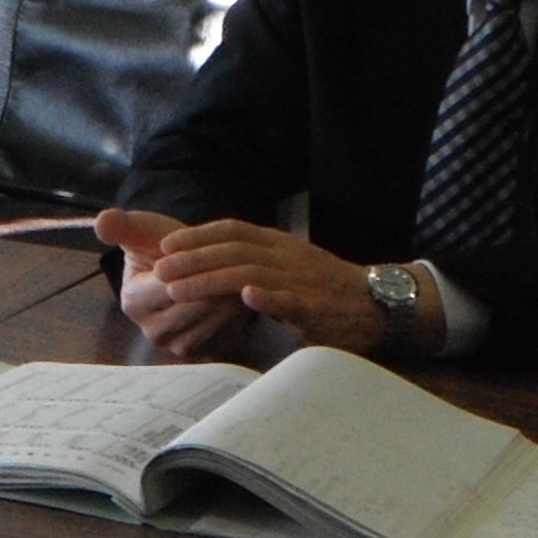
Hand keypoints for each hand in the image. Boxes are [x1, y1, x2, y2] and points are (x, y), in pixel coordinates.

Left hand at [95, 208, 399, 358]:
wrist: (377, 304)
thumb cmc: (325, 289)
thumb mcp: (288, 267)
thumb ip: (255, 262)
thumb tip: (213, 264)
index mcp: (278, 244)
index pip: (232, 230)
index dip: (196, 236)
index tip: (165, 246)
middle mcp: (286, 256)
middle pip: (232, 250)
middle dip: (192, 259)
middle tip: (160, 271)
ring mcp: (301, 280)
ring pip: (249, 273)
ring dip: (211, 280)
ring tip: (180, 289)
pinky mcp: (316, 306)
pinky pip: (290, 299)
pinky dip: (268, 296)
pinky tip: (246, 297)